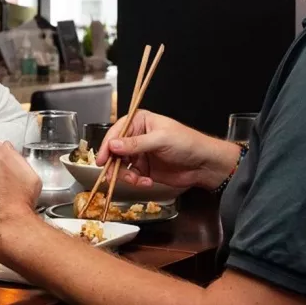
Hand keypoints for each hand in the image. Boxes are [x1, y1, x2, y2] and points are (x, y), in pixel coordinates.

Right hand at [98, 109, 239, 189]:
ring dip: (125, 175)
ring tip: (136, 180)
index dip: (107, 146)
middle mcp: (136, 137)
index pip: (116, 132)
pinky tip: (146, 182)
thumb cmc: (187, 143)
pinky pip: (131, 176)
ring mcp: (139, 154)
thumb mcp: (160, 140)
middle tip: (112, 175)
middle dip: (114, 164)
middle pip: (114, 150)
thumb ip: (136, 144)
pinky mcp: (144, 169)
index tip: (101, 159)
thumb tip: (113, 145)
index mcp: (140, 122)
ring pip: (120, 165)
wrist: (204, 165)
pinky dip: (135, 182)